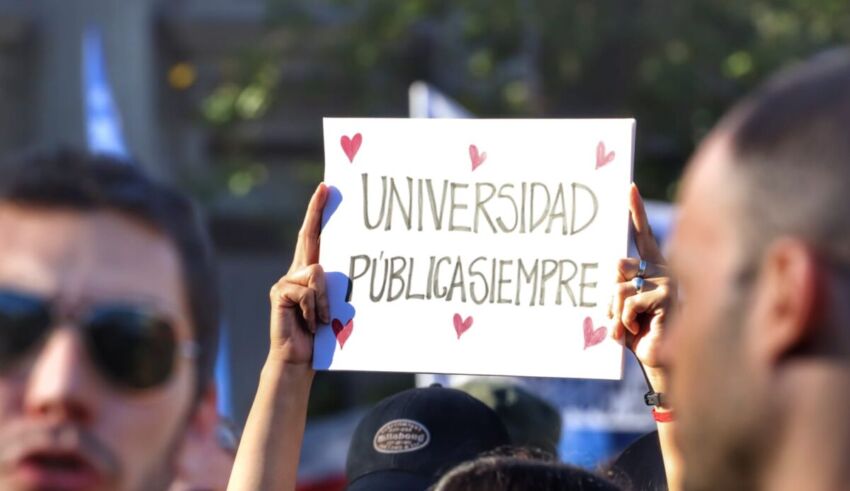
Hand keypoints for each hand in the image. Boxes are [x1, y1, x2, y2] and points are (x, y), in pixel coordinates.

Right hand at [267, 183, 329, 364]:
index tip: (326, 189)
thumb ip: (332, 285)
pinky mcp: (279, 293)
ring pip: (316, 272)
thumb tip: (340, 269)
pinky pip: (306, 291)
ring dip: (324, 301)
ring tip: (320, 320)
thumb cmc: (320, 335)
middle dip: (317, 210)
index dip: (318, 212)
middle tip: (326, 188)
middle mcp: (295, 272)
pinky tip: (310, 322)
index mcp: (309, 273)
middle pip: (307, 236)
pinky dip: (313, 309)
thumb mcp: (331, 305)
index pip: (313, 236)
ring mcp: (285, 281)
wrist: (298, 358)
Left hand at [609, 184, 674, 369]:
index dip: (635, 211)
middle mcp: (661, 270)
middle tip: (618, 315)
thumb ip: (615, 287)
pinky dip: (624, 322)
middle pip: (615, 265)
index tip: (628, 188)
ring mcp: (666, 282)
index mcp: (650, 267)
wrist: (655, 359)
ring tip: (626, 327)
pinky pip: (628, 303)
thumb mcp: (619, 306)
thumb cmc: (637, 331)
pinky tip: (636, 330)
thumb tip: (611, 275)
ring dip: (614, 314)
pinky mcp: (667, 298)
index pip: (642, 234)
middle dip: (609, 295)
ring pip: (618, 288)